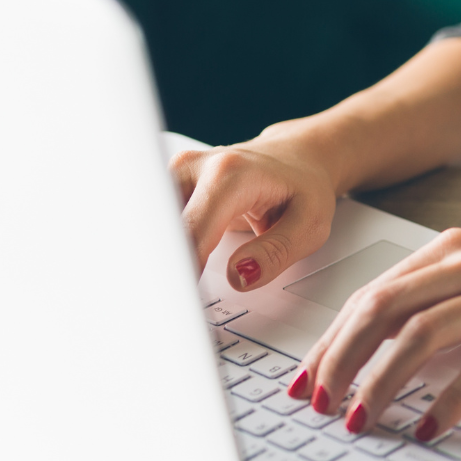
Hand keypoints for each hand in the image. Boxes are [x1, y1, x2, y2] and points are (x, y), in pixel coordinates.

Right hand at [171, 132, 341, 290]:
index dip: (181, 272)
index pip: (189, 234)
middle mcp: (195, 167)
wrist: (298, 158)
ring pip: (151, 224)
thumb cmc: (305, 188)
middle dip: (164, 267)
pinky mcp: (168, 182)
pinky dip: (164, 246)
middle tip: (173, 303)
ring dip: (161, 258)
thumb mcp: (310, 225)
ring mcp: (177, 171)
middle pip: (161, 228)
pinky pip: (156, 221)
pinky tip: (175, 266)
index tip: (182, 302)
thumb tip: (238, 275)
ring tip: (173, 289)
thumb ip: (274, 253)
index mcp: (229, 175)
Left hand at [285, 228, 460, 441]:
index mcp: (456, 252)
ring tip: (362, 421)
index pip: (373, 294)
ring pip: (424, 334)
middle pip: (384, 309)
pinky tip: (432, 427)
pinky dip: (451, 399)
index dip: (330, 341)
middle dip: (341, 362)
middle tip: (320, 406)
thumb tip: (373, 359)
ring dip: (382, 382)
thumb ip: (441, 306)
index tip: (304, 382)